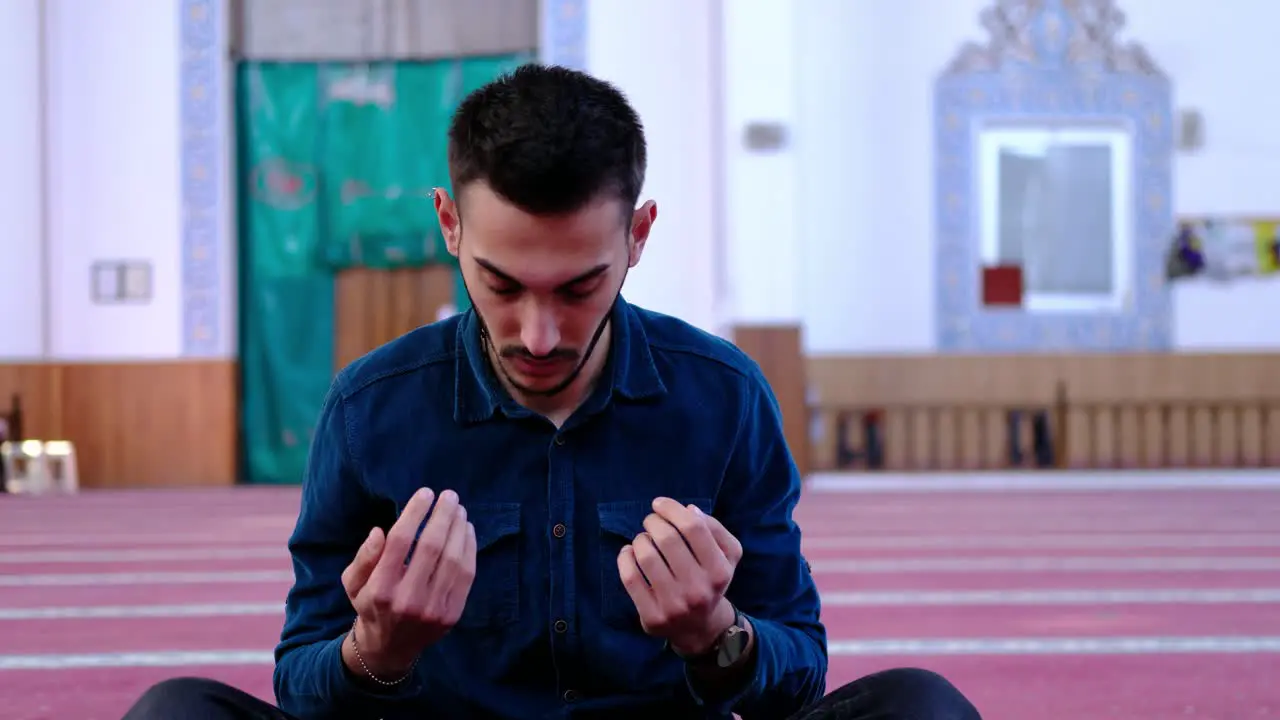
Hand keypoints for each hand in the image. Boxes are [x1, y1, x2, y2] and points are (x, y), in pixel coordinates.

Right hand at [339, 488, 475, 678]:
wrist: (390, 647)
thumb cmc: (370, 604)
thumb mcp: (353, 583)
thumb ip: (364, 557)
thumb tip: (380, 532)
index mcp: (380, 589)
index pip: (401, 540)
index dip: (415, 512)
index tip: (425, 493)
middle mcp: (407, 599)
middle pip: (431, 546)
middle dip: (443, 515)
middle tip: (449, 495)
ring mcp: (433, 609)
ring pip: (453, 559)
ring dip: (459, 528)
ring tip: (459, 509)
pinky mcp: (452, 614)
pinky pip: (466, 575)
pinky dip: (469, 548)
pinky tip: (466, 530)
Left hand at [617, 497, 743, 654]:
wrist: (700, 628)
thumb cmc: (710, 580)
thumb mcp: (727, 555)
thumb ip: (714, 528)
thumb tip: (689, 510)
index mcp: (719, 571)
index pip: (693, 527)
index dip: (672, 509)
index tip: (659, 504)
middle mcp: (699, 590)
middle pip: (667, 539)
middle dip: (653, 522)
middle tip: (651, 522)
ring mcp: (674, 605)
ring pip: (646, 556)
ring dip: (640, 539)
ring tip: (644, 539)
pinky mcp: (652, 616)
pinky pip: (630, 578)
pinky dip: (625, 558)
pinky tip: (629, 553)